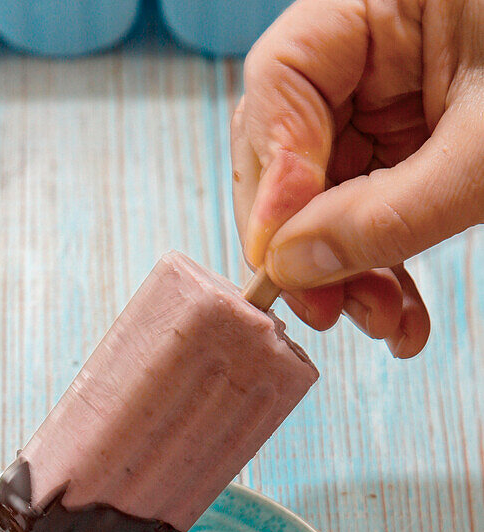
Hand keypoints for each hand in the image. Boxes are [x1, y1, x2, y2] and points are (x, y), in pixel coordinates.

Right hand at [232, 0, 483, 355]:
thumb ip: (383, 215)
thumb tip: (292, 267)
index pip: (283, 80)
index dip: (272, 176)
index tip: (282, 259)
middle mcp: (380, 41)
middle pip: (295, 144)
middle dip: (309, 242)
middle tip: (325, 311)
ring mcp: (399, 92)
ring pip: (331, 189)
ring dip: (350, 271)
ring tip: (383, 326)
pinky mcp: (423, 137)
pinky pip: (375, 205)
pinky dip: (383, 265)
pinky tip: (401, 315)